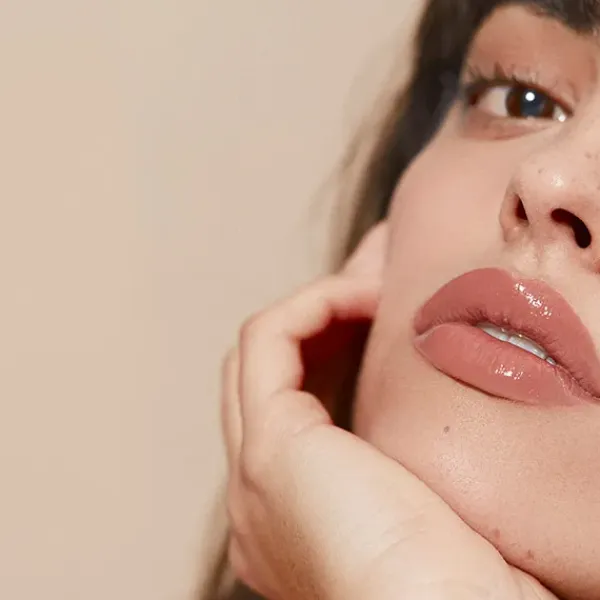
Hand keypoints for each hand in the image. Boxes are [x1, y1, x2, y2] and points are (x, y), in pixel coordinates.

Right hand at [221, 227, 556, 599]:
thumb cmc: (459, 579)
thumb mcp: (421, 493)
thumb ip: (400, 447)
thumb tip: (431, 384)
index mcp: (295, 514)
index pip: (294, 403)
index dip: (330, 347)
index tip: (379, 309)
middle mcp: (259, 496)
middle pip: (269, 372)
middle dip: (319, 317)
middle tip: (372, 280)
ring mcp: (252, 473)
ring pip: (260, 353)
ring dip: (315, 305)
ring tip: (371, 281)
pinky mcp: (268, 449)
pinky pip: (268, 341)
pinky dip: (312, 306)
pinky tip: (363, 296)